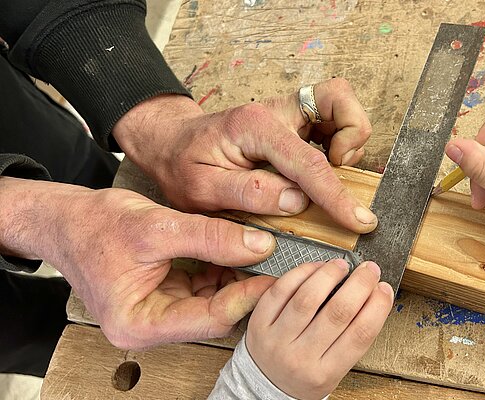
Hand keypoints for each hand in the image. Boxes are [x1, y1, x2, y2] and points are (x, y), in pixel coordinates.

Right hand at [0, 177, 275, 348]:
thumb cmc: (95, 224)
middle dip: (246, 289)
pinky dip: (222, 270)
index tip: (276, 276)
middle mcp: (149, 327)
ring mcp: (158, 313)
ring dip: (237, 279)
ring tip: (264, 255)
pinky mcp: (165, 296)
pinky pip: (203, 289)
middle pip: (214, 315)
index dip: (247, 297)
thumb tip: (260, 246)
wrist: (65, 218)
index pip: (210, 318)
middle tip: (279, 266)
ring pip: (213, 302)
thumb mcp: (157, 226)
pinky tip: (239, 252)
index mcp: (139, 324)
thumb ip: (210, 237)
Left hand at [112, 78, 376, 233]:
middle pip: (339, 100)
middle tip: (336, 169)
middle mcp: (277, 111)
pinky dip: (338, 142)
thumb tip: (296, 202)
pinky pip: (333, 118)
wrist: (172, 143)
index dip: (337, 196)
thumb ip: (248, 194)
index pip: (308, 162)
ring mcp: (288, 112)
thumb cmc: (183, 165)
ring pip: (341, 104)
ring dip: (348, 139)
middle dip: (352, 136)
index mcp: (253, 127)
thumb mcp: (201, 189)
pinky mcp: (294, 120)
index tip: (358, 220)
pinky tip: (316, 168)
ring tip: (324, 172)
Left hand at [246, 259, 393, 398]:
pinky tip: (316, 267)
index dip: (378, 307)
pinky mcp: (259, 323)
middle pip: (337, 313)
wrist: (264, 386)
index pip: (360, 335)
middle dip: (359, 285)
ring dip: (330, 274)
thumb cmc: (303, 374)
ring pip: (307, 297)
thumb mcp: (333, 369)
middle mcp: (300, 358)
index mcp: (325, 373)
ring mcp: (277, 340)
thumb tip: (372, 294)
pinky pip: (280, 290)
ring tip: (341, 265)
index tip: (385, 288)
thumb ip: (350, 338)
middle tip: (369, 270)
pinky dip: (301, 273)